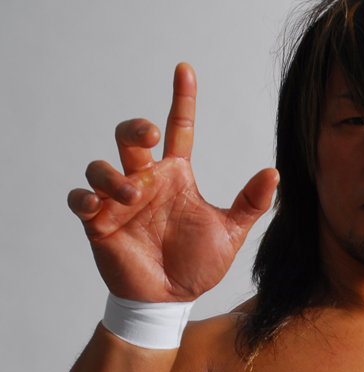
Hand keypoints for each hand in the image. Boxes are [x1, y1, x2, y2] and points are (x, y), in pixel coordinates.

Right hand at [67, 63, 277, 301]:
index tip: (185, 70)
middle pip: (130, 136)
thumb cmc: (198, 263)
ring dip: (114, 174)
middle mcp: (147, 181)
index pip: (179, 128)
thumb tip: (274, 172)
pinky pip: (81, 199)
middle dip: (134, 127)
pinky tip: (97, 205)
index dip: (182, 99)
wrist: (173, 299)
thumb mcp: (230, 232)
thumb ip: (250, 203)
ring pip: (101, 166)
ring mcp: (120, 201)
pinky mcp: (100, 223)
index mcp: (177, 176)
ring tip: (134, 196)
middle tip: (149, 136)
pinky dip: (84, 197)